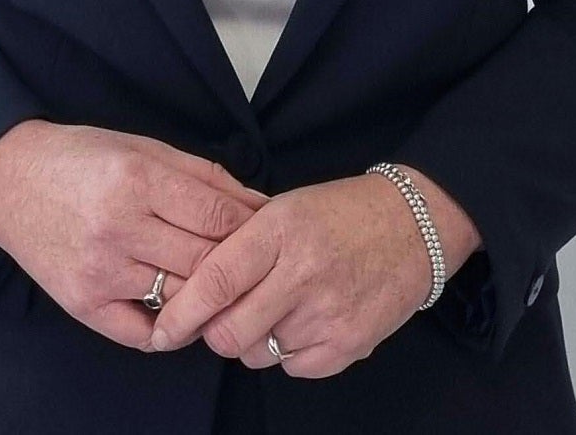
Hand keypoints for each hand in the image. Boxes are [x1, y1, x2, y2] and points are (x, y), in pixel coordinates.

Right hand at [0, 120, 268, 348]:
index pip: (215, 213)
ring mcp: (100, 271)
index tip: (269, 228)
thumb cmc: (81, 156)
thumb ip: (202, 176)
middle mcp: (119, 228)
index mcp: (137, 179)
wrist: (8, 179)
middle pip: (205, 260)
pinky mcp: (82, 305)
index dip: (250, 223)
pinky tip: (180, 311)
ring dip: (209, 295)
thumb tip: (256, 204)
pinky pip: (142, 333)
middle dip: (238, 262)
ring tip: (224, 286)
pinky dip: (170, 328)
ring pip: (181, 298)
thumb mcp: (143, 146)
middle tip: (258, 263)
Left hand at [148, 169, 477, 377]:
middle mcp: (302, 273)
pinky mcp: (348, 346)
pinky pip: (293, 368)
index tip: (161, 330)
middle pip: (229, 333)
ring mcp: (327, 314)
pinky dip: (289, 352)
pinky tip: (305, 320)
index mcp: (280, 228)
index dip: (182, 311)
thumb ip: (242, 244)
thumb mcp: (287, 207)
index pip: (217, 279)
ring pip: (258, 354)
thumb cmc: (341, 212)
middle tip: (224, 316)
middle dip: (215, 332)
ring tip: (277, 307)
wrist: (414, 226)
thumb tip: (192, 289)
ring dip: (255, 338)